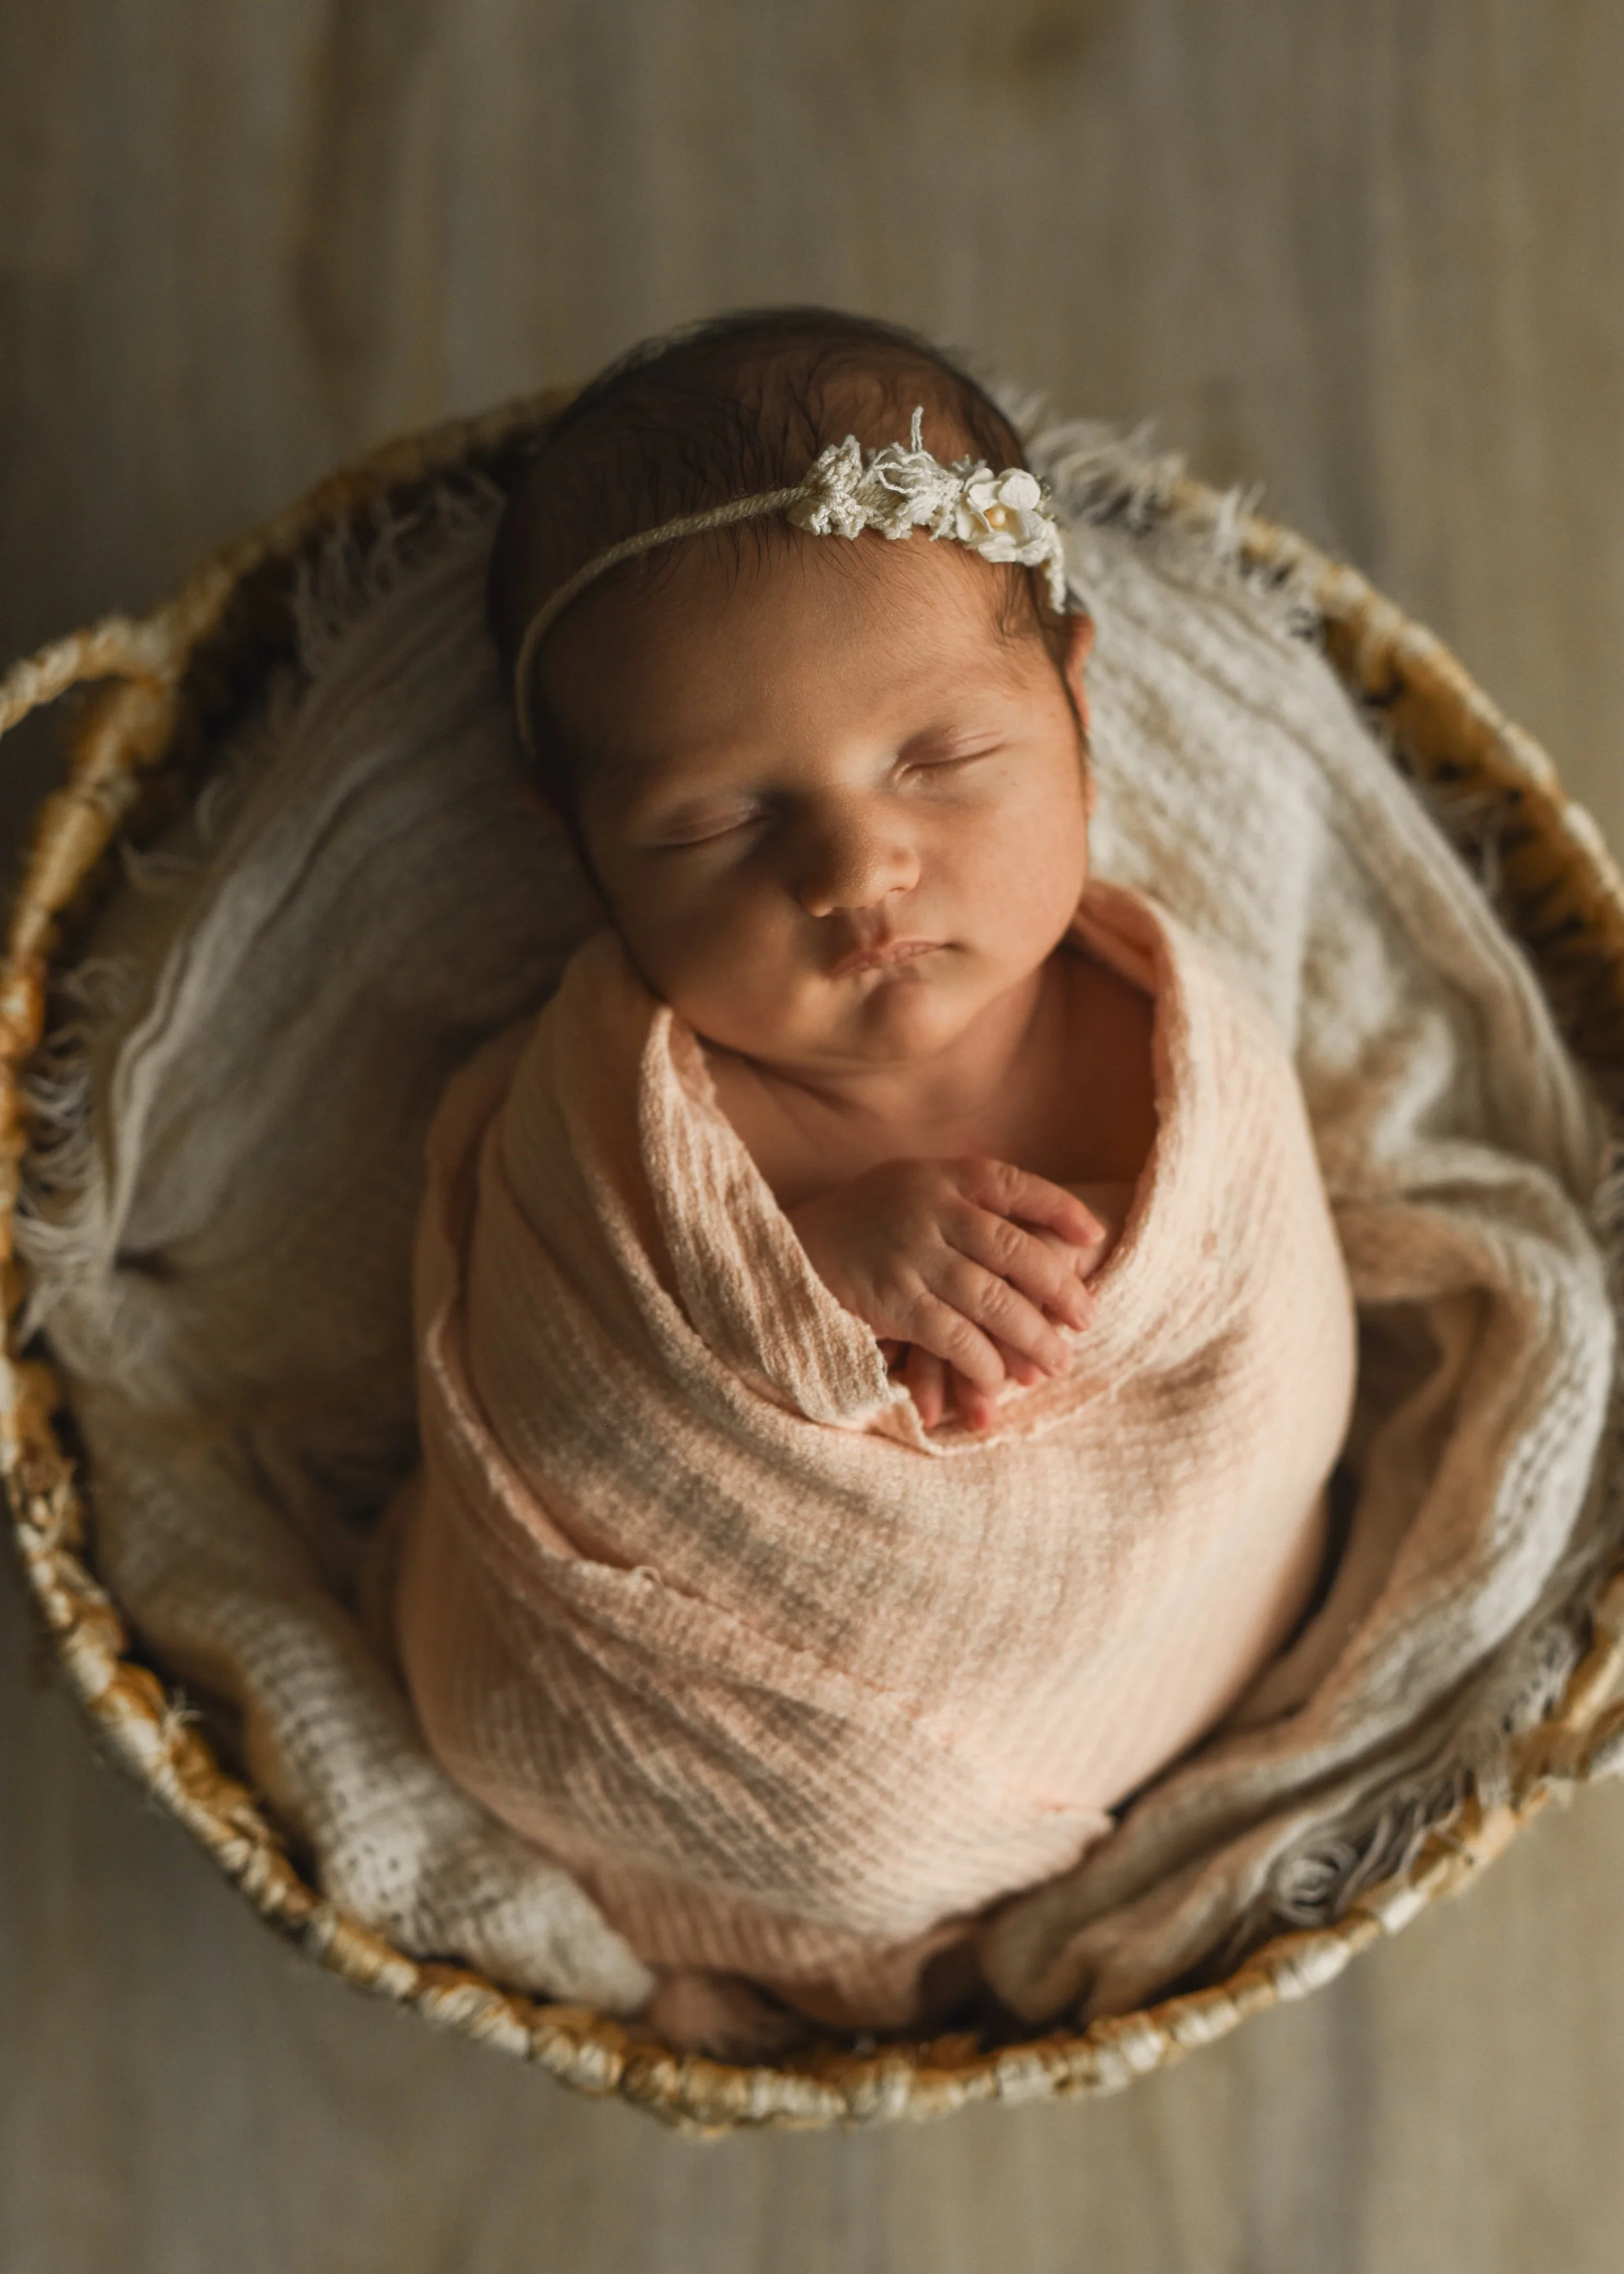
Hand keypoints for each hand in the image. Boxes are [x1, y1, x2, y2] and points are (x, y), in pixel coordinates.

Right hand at [787, 1156, 1105, 1431]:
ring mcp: (911, 1255)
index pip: (1013, 1184)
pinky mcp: (891, 1300)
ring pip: (992, 1298)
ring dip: (1032, 1335)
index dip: (1058, 1209)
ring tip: (1058, 1362)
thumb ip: (963, 1196)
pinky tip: (1000, 1380)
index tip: (1094, 1238)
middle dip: (1059, 1287)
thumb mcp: (908, 1187)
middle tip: (1087, 1318)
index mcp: (940, 1176)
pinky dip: (983, 1360)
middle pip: (1014, 1249)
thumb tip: (1043, 1225)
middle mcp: (930, 1210)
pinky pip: (953, 1335)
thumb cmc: (861, 1223)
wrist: (783, 1250)